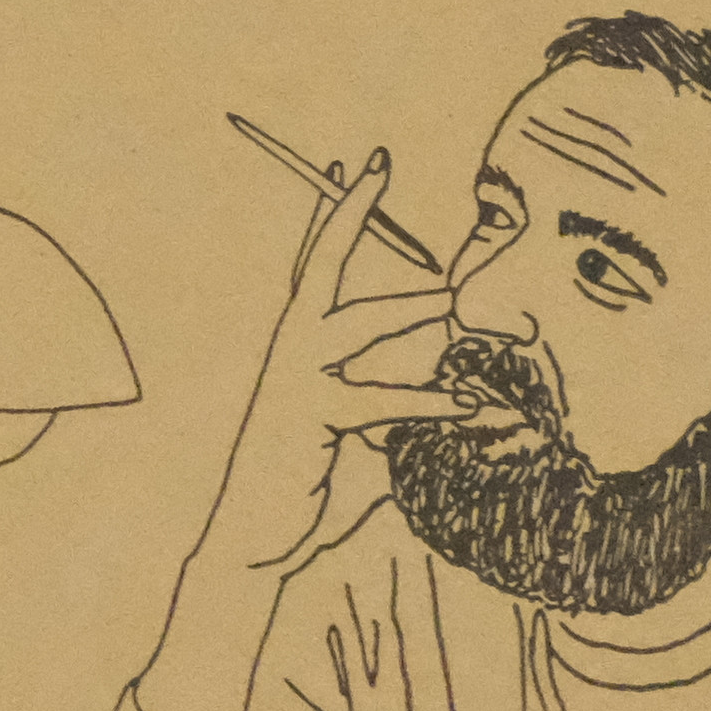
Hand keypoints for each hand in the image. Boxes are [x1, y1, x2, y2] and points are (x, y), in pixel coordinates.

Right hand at [193, 151, 498, 584]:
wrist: (250, 546)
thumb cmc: (304, 492)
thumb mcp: (366, 445)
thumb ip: (402, 417)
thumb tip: (459, 405)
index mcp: (299, 349)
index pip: (317, 268)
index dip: (334, 216)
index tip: (351, 167)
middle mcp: (291, 353)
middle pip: (322, 267)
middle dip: (349, 213)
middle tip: (377, 164)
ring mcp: (295, 381)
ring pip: (354, 324)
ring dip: (404, 306)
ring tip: (450, 297)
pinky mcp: (307, 418)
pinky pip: (373, 401)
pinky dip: (420, 402)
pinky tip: (460, 406)